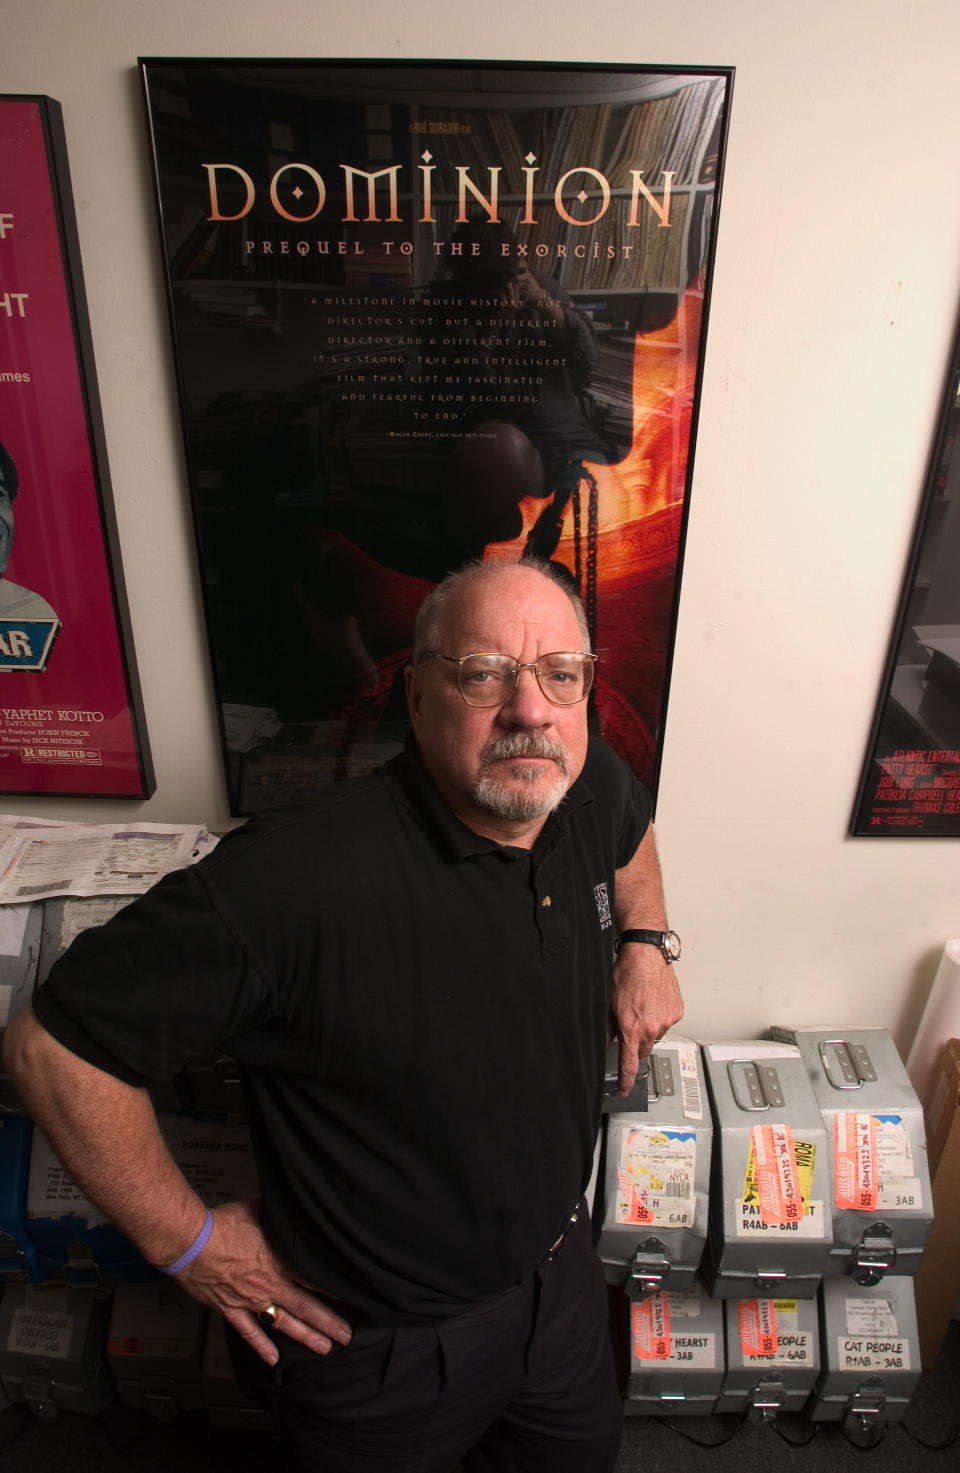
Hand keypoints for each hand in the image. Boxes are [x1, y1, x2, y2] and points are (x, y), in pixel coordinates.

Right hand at [177, 1198, 351, 1365]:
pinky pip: (248, 1331)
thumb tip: (294, 1199)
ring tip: (323, 1348)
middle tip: (347, 1336)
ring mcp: (250, 1301)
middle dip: (328, 1323)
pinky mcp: (230, 1309)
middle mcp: (268, 1285)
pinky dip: (261, 1346)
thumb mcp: (258, 1209)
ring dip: (304, 1337)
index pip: (314, 1280)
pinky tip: (273, 1359)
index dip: (335, 1291)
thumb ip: (279, 1212)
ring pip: (283, 1323)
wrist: (191, 1243)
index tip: (354, 1299)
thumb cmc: (222, 1225)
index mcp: (279, 1261)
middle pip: (305, 1307)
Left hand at [609, 945, 683, 1096]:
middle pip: (644, 1050)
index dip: (626, 1081)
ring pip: (657, 1035)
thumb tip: (605, 1041)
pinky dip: (660, 1017)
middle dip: (637, 1044)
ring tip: (643, 1007)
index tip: (624, 1090)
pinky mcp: (677, 1011)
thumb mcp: (609, 1003)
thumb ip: (608, 1027)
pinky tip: (653, 1002)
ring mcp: (667, 1020)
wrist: (646, 954)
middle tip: (631, 1027)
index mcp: (632, 1029)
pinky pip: (668, 1022)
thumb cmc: (627, 973)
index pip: (629, 1064)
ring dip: (650, 1028)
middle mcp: (651, 1028)